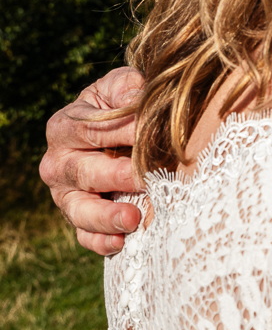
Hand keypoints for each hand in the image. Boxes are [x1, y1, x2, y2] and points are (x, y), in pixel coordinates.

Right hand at [39, 66, 146, 254]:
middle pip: (85, 173)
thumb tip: (138, 98)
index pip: (92, 130)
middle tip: (148, 178)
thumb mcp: (121, 87)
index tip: (154, 136)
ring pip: (80, 210)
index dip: (124, 132)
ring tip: (134, 218)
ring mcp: (66, 195)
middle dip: (118, 176)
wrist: (118, 132)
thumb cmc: (122, 104)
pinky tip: (122, 242)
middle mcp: (58, 163)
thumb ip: (127, 88)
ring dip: (107, 216)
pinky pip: (85, 236)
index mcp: (64, 127)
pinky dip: (102, 242)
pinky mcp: (80, 220)